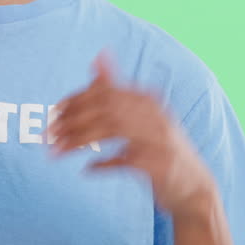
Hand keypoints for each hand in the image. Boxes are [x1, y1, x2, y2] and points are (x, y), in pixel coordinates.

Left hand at [47, 48, 217, 217]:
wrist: (195, 189)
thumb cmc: (159, 149)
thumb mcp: (141, 116)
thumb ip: (117, 88)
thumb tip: (98, 55)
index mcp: (148, 101)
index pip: (106, 93)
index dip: (77, 100)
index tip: (54, 112)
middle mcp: (155, 116)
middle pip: (106, 109)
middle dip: (73, 120)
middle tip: (49, 133)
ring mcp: (159, 140)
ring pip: (112, 131)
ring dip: (79, 141)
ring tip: (57, 151)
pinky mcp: (159, 166)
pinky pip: (124, 161)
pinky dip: (103, 165)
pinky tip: (88, 169)